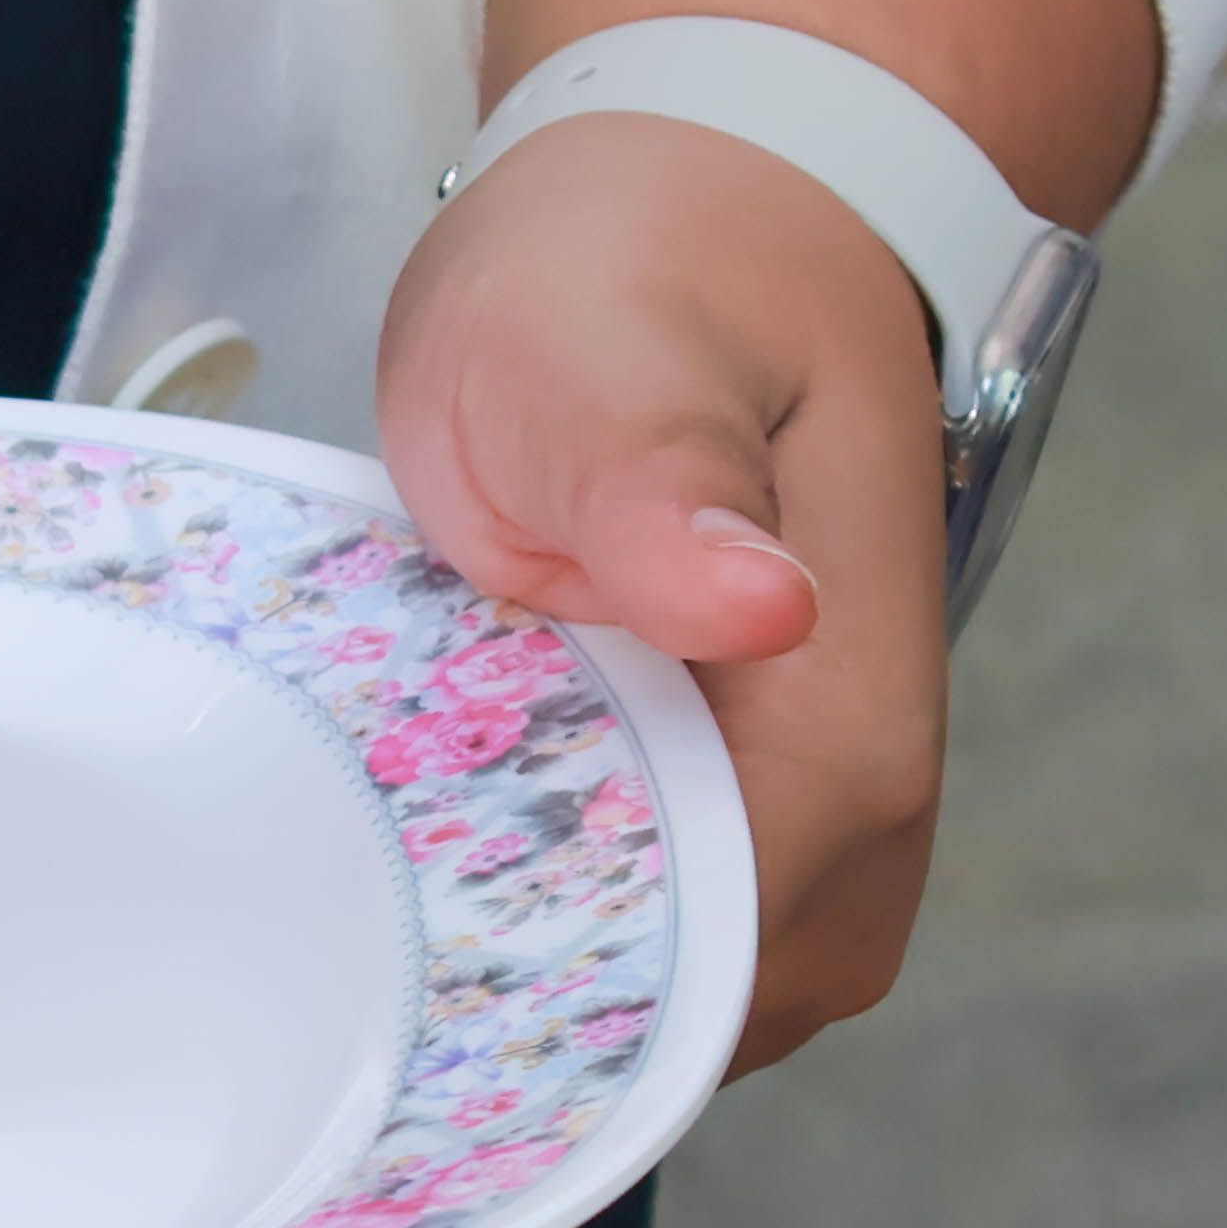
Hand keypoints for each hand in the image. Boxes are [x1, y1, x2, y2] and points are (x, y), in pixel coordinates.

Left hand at [402, 0, 1158, 1071]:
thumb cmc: (642, 269)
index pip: (731, 952)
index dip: (570, 990)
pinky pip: (671, 932)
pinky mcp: (755, 797)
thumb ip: (659, 479)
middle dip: (540, 1009)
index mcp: (847, 709)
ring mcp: (820, 811)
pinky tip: (442, 882)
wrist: (700, 211)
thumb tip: (761, 610)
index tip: (411, 972)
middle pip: (712, 1016)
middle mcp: (867, 795)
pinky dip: (561, 928)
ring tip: (392, 920)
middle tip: (359, 951)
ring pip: (695, 998)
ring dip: (547, 977)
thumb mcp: (605, 339)